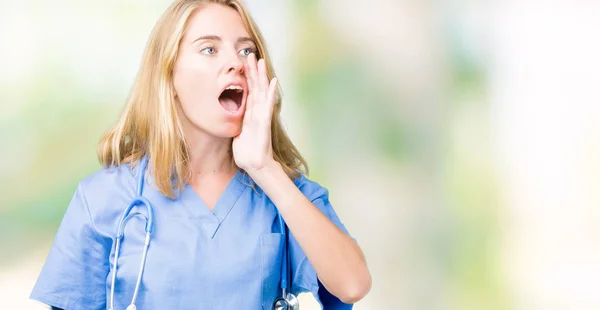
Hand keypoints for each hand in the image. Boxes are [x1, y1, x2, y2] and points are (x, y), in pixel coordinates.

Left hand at [232, 53, 277, 174]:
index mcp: (249, 113)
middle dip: (253, 71)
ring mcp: (262, 115)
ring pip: (262, 91)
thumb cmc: (246, 151)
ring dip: (261, 76)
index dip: (246, 77)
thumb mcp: (236, 132)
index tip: (243, 63)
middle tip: (250, 54)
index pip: (248, 90)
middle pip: (255, 87)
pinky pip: (268, 104)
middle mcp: (257, 111)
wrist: (255, 164)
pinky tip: (274, 81)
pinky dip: (271, 92)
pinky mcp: (264, 122)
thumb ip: (235, 122)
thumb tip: (225, 117)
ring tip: (260, 61)